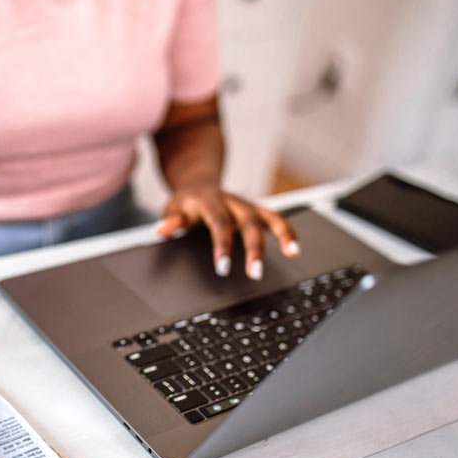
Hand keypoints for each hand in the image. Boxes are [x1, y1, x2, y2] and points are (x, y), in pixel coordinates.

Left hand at [154, 184, 298, 278]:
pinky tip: (295, 250)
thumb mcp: (173, 208)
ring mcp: (247, 206)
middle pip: (248, 223)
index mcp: (211, 201)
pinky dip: (287, 233)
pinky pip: (276, 220)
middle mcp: (233, 202)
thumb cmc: (186, 202)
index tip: (223, 268)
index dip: (222, 245)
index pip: (219, 223)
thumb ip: (171, 220)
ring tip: (293, 254)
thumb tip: (162, 230)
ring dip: (282, 235)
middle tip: (255, 273)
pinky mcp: (256, 212)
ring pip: (269, 217)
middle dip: (254, 248)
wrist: (198, 184)